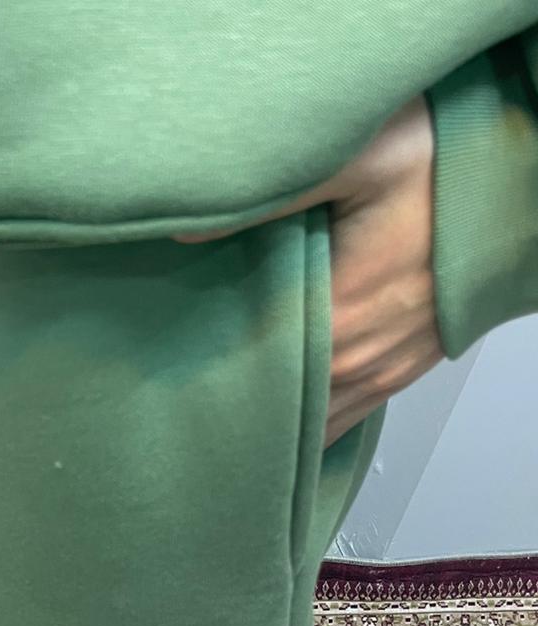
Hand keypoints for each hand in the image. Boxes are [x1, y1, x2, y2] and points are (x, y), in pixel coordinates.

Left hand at [174, 95, 444, 447]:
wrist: (517, 186)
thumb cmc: (445, 168)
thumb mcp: (359, 157)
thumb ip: (275, 194)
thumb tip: (188, 228)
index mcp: (339, 319)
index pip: (254, 380)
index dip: (207, 385)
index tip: (167, 384)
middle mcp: (359, 362)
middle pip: (277, 412)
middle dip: (231, 407)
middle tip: (179, 403)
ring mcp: (382, 372)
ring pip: (310, 424)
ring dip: (270, 419)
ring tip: (220, 410)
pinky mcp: (398, 370)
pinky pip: (341, 414)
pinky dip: (307, 415)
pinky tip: (275, 406)